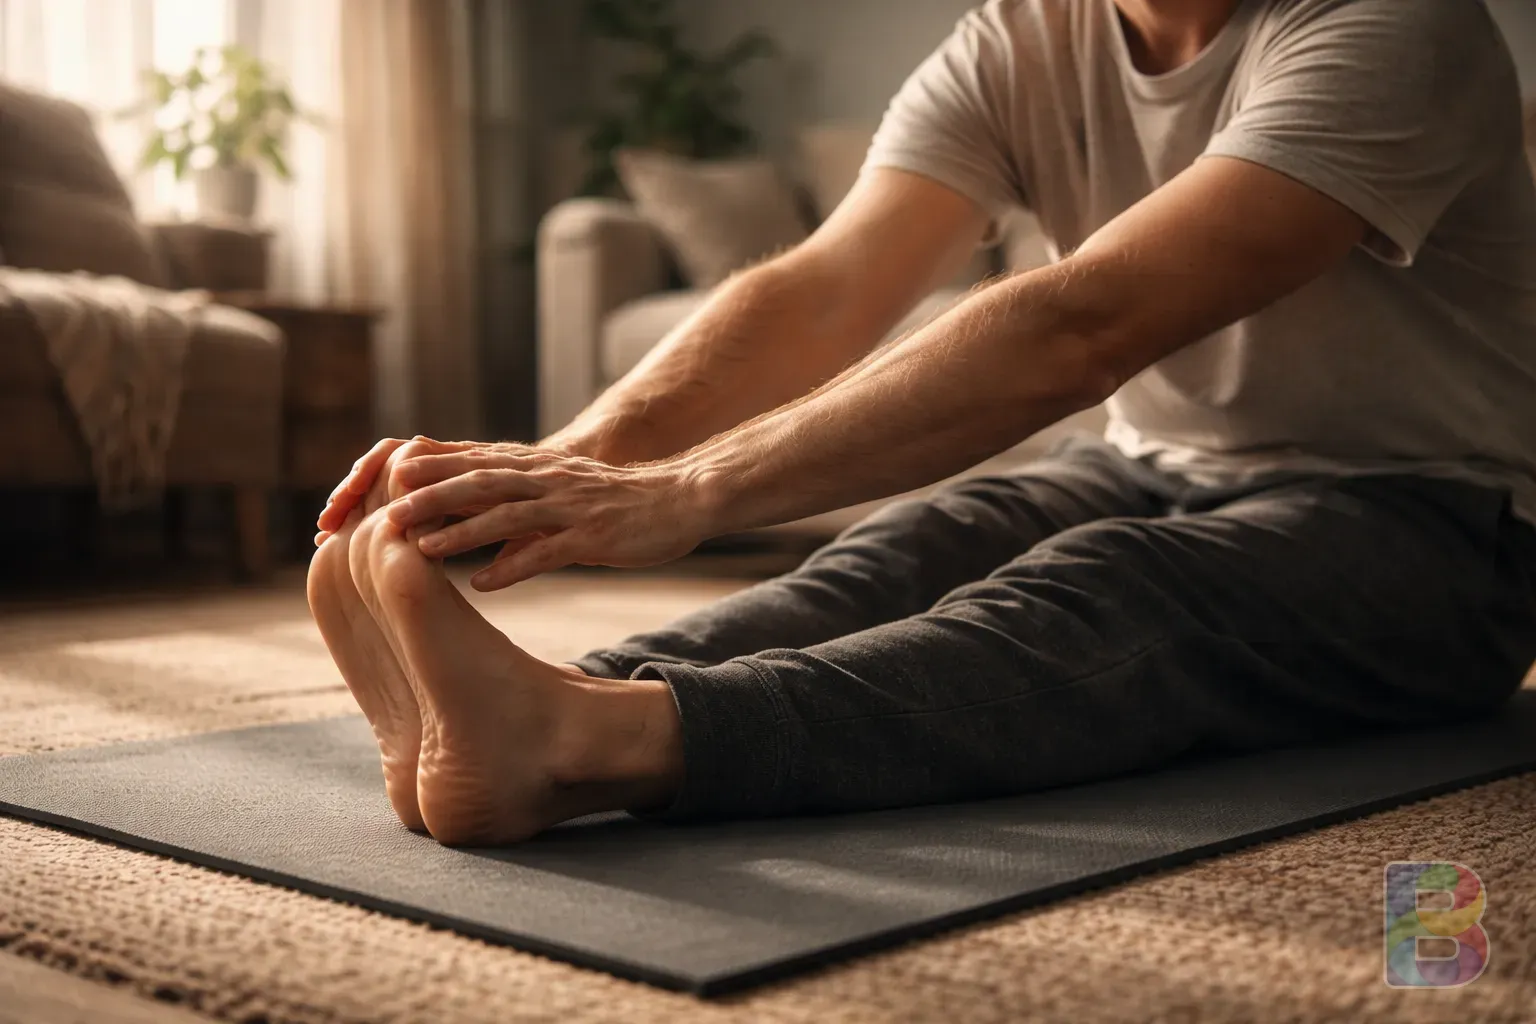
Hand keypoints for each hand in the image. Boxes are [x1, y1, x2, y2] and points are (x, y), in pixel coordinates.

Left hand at [383, 448, 714, 589]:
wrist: (679, 499)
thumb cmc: (617, 501)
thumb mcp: (562, 490)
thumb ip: (519, 500)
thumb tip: (472, 524)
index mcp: (537, 468)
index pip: (473, 462)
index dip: (430, 469)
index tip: (384, 479)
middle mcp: (547, 481)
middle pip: (479, 483)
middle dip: (430, 497)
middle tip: (386, 514)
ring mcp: (569, 508)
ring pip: (505, 515)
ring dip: (460, 531)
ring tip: (421, 548)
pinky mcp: (592, 537)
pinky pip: (545, 552)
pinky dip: (511, 567)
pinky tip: (482, 584)